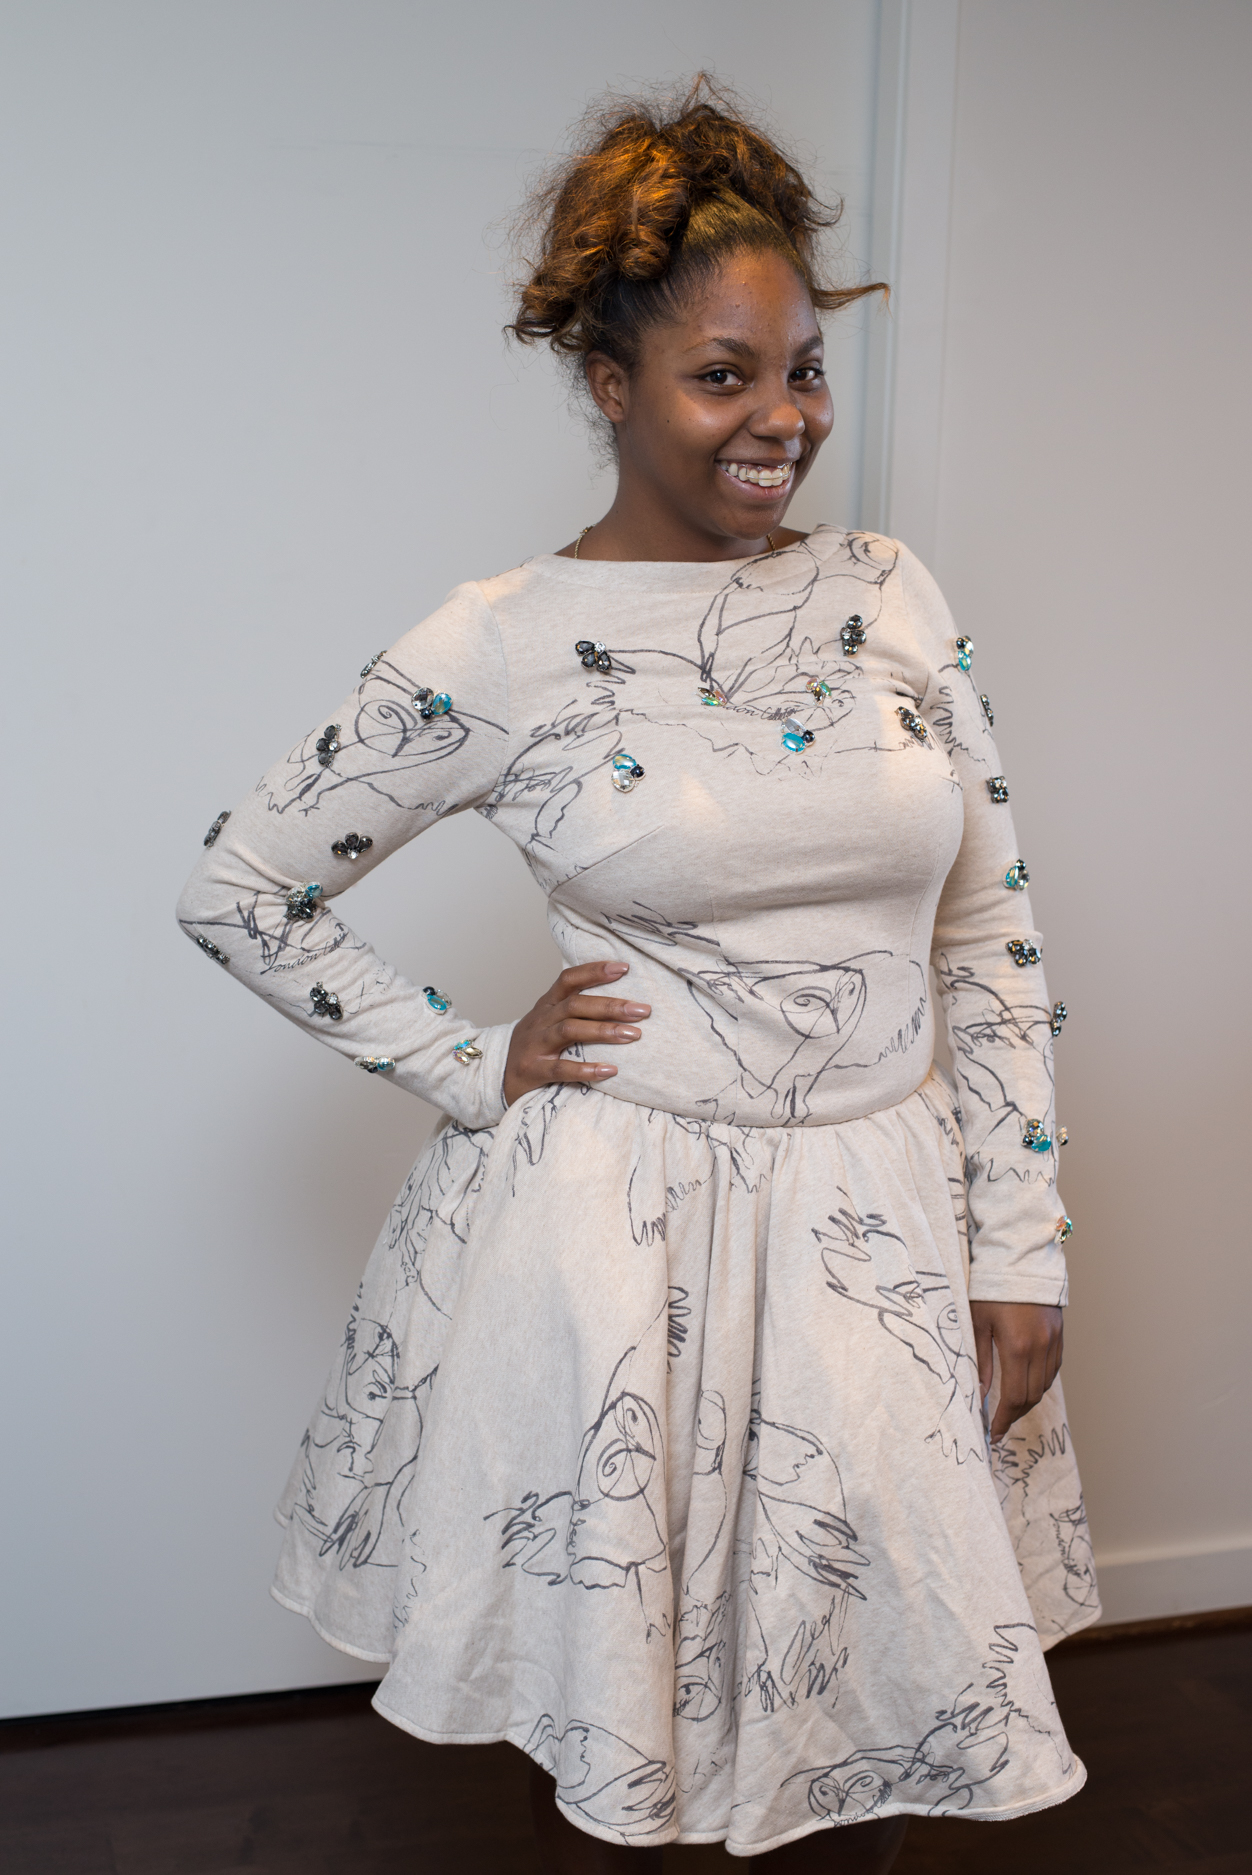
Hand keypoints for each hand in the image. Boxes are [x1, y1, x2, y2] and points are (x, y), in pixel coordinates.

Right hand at [503, 961, 650, 1107]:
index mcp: (546, 1005)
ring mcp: (535, 1045)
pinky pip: (561, 1069)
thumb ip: (575, 1009)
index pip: (569, 980)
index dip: (595, 971)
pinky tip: (610, 1070)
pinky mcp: (533, 1071)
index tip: (625, 968)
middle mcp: (540, 1020)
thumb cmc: (534, 1047)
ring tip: (633, 1035)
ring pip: (569, 1030)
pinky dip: (587, 1069)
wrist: (497, 1077)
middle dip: (611, 1005)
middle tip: (643, 1010)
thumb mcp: (548, 1021)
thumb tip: (620, 999)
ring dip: (603, 1031)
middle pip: (576, 1005)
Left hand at [970, 1300, 1063, 1441]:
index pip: (1013, 1398)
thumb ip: (981, 1361)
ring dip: (1027, 1401)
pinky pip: (1053, 1370)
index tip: (992, 1432)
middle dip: (1014, 1415)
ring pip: (1044, 1386)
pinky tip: (1026, 1385)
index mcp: (1017, 1348)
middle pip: (1031, 1397)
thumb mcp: (978, 1323)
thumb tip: (979, 1393)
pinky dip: (1040, 1383)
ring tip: (1010, 1408)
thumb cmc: (992, 1289)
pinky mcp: (1059, 1336)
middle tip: (998, 1424)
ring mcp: (1053, 1343)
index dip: (1003, 1420)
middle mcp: (1040, 1349)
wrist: (1020, 1259)